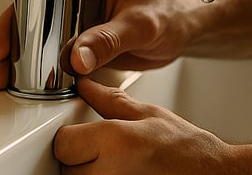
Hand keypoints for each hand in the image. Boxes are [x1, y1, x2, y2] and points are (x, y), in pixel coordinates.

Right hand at [0, 0, 200, 89]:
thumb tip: (78, 57)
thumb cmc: (172, 13)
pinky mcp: (83, 39)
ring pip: (43, 36)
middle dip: (18, 40)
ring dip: (27, 58)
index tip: (14, 35)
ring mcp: (79, 16)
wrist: (186, 31)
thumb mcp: (143, 25)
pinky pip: (57, 54)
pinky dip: (45, 69)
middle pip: (38, 13)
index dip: (27, 12)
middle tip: (3, 65)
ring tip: (9, 79)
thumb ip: (110, 40)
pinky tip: (34, 84)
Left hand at [54, 78, 235, 173]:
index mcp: (115, 142)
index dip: (74, 138)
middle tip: (110, 154)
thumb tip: (86, 85)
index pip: (63, 143)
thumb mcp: (150, 115)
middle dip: (82, 159)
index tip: (88, 137)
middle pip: (67, 168)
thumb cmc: (188, 152)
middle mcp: (108, 174)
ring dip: (91, 174)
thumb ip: (110, 101)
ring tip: (118, 167)